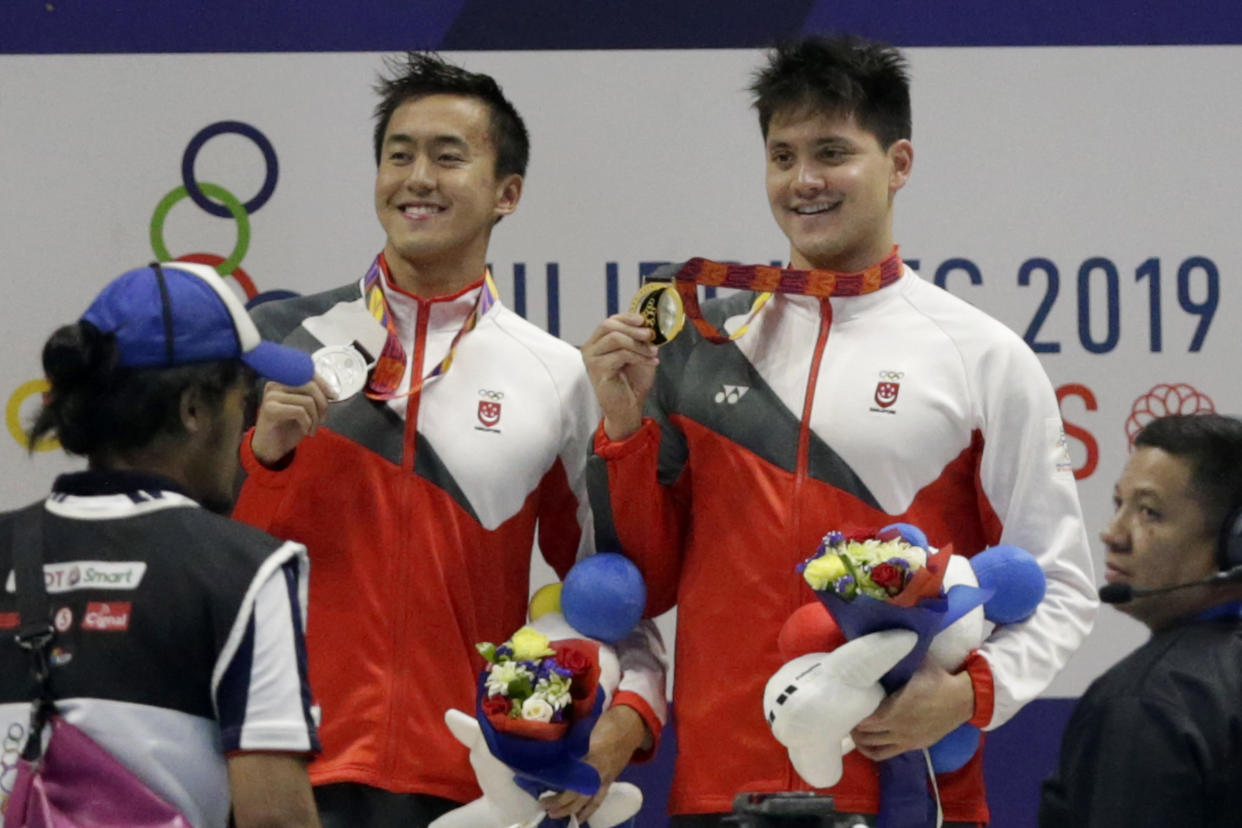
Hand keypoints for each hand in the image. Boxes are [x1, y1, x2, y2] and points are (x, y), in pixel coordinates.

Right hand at [250, 376, 333, 466]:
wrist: (270, 449)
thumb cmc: (288, 428)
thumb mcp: (305, 409)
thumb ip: (314, 397)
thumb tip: (332, 392)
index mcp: (283, 381)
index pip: (307, 373)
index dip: (324, 384)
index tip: (334, 397)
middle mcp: (275, 384)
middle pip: (310, 386)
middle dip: (322, 404)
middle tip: (322, 420)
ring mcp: (271, 396)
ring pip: (307, 400)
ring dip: (316, 419)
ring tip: (312, 429)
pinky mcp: (269, 409)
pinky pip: (300, 412)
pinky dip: (308, 424)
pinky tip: (306, 431)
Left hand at [542, 705, 649, 822]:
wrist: (631, 725)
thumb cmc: (608, 724)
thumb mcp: (588, 729)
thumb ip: (573, 743)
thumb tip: (552, 755)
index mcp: (593, 755)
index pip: (573, 777)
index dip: (559, 786)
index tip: (543, 792)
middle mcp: (599, 770)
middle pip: (579, 792)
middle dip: (561, 802)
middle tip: (543, 804)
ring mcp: (606, 776)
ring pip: (588, 799)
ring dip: (571, 809)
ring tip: (555, 814)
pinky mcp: (610, 780)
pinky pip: (598, 799)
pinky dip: (588, 810)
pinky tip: (579, 817)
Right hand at [581, 314, 658, 441]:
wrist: (629, 406)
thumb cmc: (633, 381)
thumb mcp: (639, 353)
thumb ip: (639, 338)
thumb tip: (648, 322)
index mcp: (599, 342)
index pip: (610, 321)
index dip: (627, 317)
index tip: (644, 320)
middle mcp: (591, 347)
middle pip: (609, 325)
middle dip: (633, 329)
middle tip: (650, 335)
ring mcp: (591, 358)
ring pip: (615, 338)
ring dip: (638, 344)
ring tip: (653, 353)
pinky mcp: (597, 369)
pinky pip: (620, 354)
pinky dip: (639, 356)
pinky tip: (651, 362)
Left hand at [850, 657, 973, 761]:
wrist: (964, 699)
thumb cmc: (937, 679)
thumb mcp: (916, 664)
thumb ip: (896, 658)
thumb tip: (877, 644)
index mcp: (896, 710)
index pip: (864, 720)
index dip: (851, 713)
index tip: (845, 702)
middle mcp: (898, 729)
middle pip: (864, 735)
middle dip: (853, 726)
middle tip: (847, 713)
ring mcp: (906, 741)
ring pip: (873, 748)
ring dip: (861, 740)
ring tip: (856, 729)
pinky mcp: (914, 746)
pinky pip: (887, 754)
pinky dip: (874, 750)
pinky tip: (870, 741)